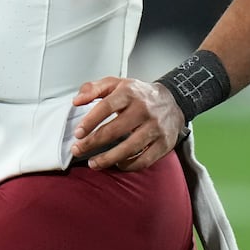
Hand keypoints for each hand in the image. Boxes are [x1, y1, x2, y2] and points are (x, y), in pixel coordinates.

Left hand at [70, 76, 185, 171]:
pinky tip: (117, 163)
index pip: (106, 107)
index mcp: (129, 93)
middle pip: (115, 130)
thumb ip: (93, 88)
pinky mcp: (164, 143)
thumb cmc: (138, 94)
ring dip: (107, 159)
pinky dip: (128, 165)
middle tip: (78, 150)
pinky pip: (144, 160)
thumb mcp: (115, 83)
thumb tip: (76, 101)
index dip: (90, 121)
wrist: (172, 101)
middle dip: (92, 143)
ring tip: (93, 163)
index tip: (78, 133)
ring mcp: (155, 127)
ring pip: (129, 148)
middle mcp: (144, 109)